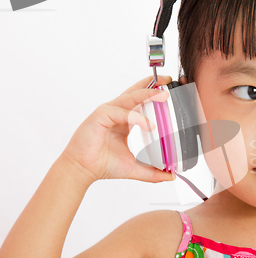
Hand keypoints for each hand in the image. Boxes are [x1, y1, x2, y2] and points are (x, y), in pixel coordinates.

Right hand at [60, 75, 175, 183]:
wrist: (82, 171)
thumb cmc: (103, 165)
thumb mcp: (134, 167)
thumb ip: (153, 171)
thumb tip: (171, 175)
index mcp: (125, 120)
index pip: (141, 101)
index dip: (154, 94)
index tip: (171, 91)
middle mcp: (117, 112)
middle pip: (136, 92)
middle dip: (153, 85)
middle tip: (169, 82)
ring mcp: (108, 112)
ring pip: (130, 97)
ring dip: (147, 95)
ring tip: (163, 96)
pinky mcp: (100, 116)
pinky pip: (121, 112)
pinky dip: (136, 117)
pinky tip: (148, 125)